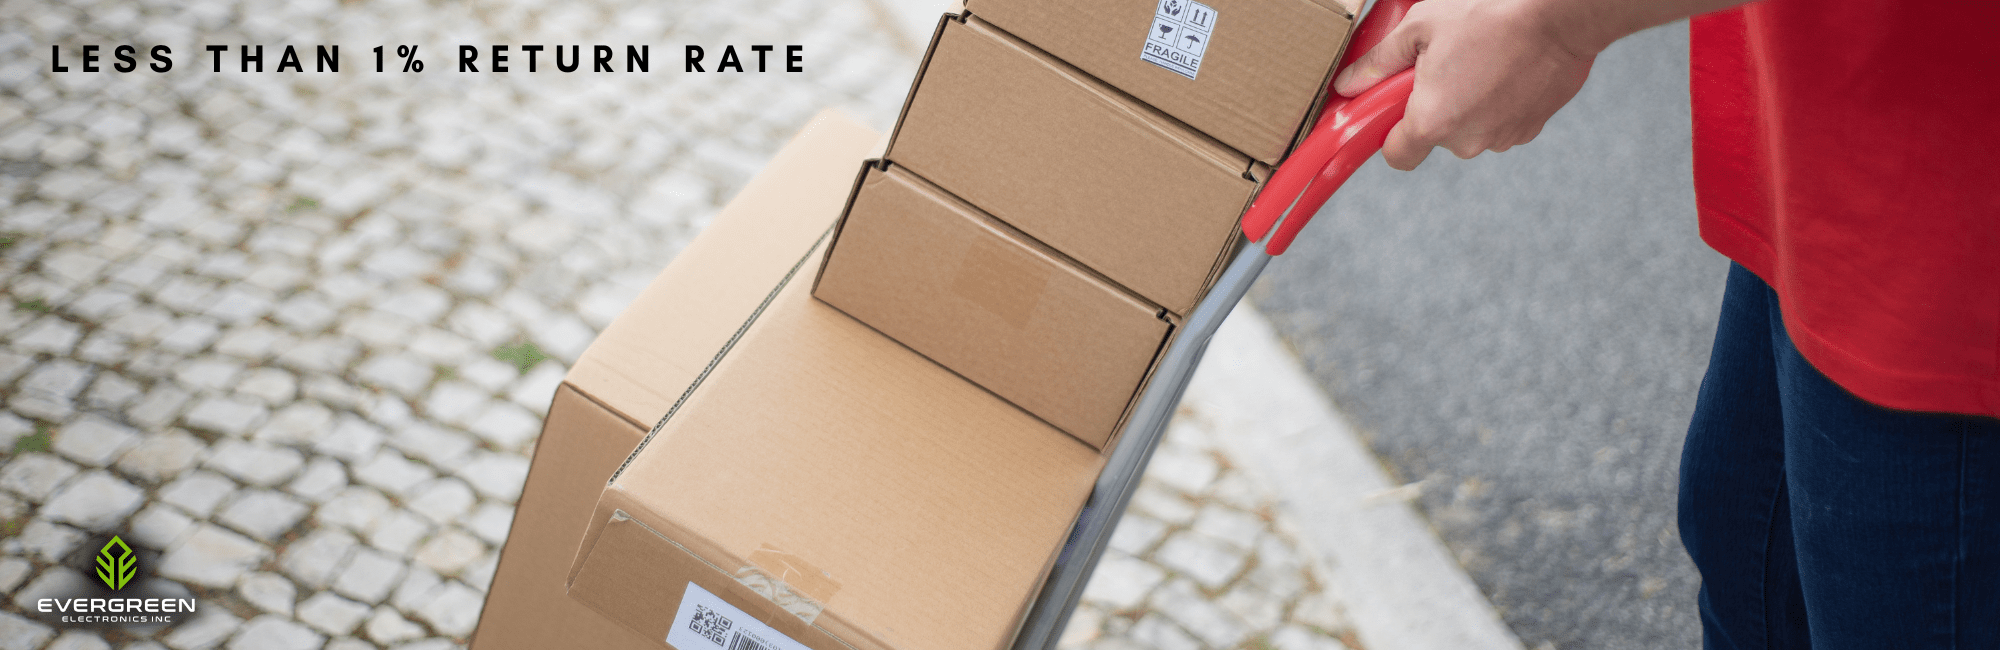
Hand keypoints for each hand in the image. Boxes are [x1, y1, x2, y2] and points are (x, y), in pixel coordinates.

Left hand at [1332, 0, 1599, 169]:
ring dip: (1469, 104)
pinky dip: (1499, 103)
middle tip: (1442, 66)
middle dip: (1435, 108)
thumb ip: (1378, 63)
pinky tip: (1506, 69)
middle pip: (1437, 137)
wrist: (1557, 16)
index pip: (1397, 156)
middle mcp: (1466, 141)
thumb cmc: (1486, 15)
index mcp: (1431, 122)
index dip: (1392, 136)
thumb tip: (1347, 85)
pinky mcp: (1531, 129)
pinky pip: (1501, 122)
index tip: (1395, 112)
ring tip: (1479, 62)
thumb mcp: (1418, 29)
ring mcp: (1502, 138)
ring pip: (1471, 129)